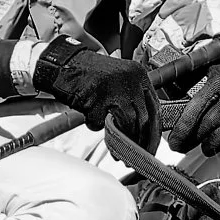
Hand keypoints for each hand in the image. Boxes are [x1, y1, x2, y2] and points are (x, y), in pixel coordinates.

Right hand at [33, 41, 159, 149]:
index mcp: (139, 75)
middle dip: (140, 141)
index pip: (155, 108)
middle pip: (144, 118)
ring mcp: (114, 87)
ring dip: (122, 140)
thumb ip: (134, 101)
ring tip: (116, 151)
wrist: (64, 64)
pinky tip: (91, 120)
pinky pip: (99, 122)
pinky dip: (95, 126)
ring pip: (127, 122)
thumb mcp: (120, 82)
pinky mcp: (96, 96)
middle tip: (137, 155)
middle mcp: (130, 79)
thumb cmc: (91, 76)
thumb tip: (144, 131)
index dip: (154, 131)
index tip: (151, 147)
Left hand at [168, 57, 219, 154]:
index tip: (175, 143)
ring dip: (213, 145)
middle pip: (209, 125)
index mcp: (218, 80)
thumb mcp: (203, 74)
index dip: (182, 131)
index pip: (195, 110)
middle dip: (195, 140)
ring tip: (207, 146)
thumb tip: (162, 107)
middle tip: (187, 145)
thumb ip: (183, 87)